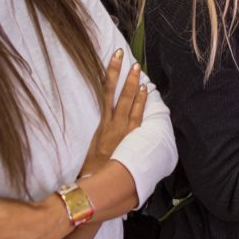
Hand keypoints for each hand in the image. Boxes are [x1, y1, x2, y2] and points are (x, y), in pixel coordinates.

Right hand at [83, 49, 147, 175]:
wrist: (98, 182)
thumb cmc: (94, 166)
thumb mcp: (94, 145)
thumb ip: (102, 131)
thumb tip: (107, 119)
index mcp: (101, 122)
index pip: (104, 91)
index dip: (110, 73)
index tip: (114, 58)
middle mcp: (111, 122)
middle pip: (116, 92)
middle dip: (121, 73)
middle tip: (125, 56)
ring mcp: (122, 128)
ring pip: (127, 101)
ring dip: (133, 84)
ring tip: (137, 69)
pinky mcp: (130, 136)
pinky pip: (136, 115)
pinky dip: (140, 102)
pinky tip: (144, 91)